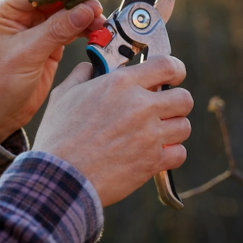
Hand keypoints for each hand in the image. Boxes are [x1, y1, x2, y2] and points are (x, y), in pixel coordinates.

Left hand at [0, 0, 106, 141]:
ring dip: (83, 17)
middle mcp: (19, 16)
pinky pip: (69, 30)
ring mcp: (34, 29)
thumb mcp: (27, 54)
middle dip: (78, 2)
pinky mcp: (47, 44)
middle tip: (98, 9)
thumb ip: (56, 31)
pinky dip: (83, 30)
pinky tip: (96, 31)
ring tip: (101, 23)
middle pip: (54, 0)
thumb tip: (85, 11)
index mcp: (3, 11)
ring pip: (64, 15)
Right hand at [33, 56, 192, 206]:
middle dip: (176, 104)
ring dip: (172, 130)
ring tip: (154, 135)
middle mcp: (140, 106)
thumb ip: (81, 75)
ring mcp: (150, 135)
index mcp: (121, 84)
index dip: (176, 70)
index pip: (168, 66)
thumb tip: (90, 67)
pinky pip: (179, 153)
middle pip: (184, 98)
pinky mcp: (153, 161)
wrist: (60, 177)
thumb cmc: (58, 136)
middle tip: (162, 111)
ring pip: (183, 127)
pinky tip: (153, 154)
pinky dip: (170, 154)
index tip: (173, 78)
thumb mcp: (63, 95)